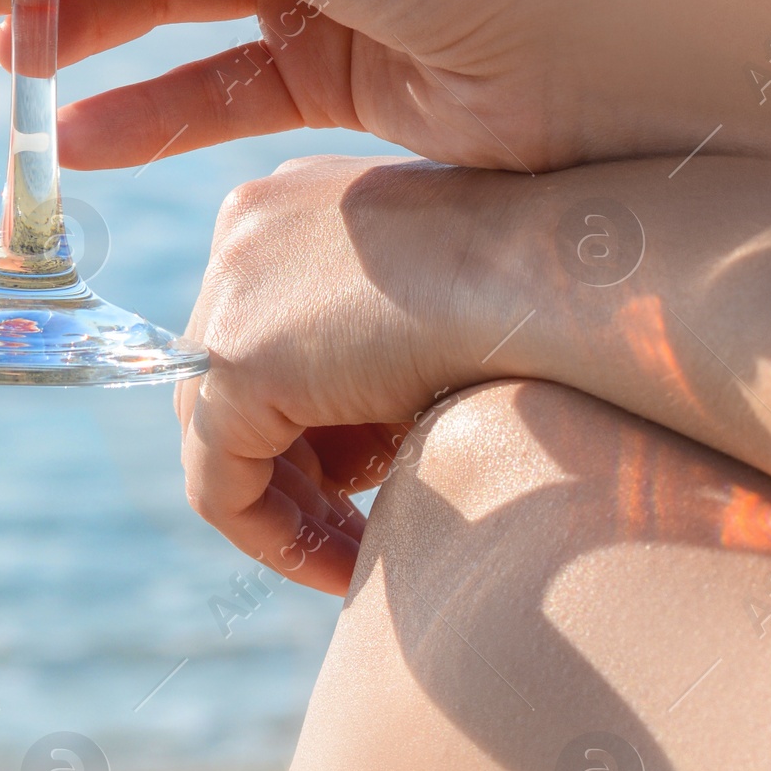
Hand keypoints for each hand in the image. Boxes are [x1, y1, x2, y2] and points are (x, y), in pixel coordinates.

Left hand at [174, 153, 525, 593]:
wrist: (550, 270)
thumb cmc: (527, 287)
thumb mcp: (433, 303)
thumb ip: (374, 346)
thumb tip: (350, 433)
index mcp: (291, 201)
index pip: (265, 331)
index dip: (311, 420)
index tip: (367, 481)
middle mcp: (245, 227)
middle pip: (235, 381)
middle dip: (297, 466)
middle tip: (359, 529)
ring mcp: (229, 288)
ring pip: (220, 434)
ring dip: (291, 506)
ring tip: (362, 553)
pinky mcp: (234, 360)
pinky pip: (220, 480)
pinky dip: (272, 535)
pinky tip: (343, 568)